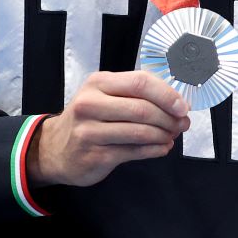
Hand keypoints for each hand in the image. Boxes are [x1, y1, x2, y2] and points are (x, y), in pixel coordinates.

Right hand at [27, 70, 190, 188]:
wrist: (54, 149)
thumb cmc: (89, 118)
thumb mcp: (105, 96)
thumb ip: (137, 95)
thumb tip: (178, 104)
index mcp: (98, 83)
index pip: (141, 82)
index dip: (167, 95)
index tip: (183, 106)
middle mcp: (90, 104)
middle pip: (142, 109)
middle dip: (169, 118)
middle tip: (182, 124)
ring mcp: (89, 131)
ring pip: (140, 132)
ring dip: (164, 135)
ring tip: (172, 136)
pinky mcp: (94, 155)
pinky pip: (134, 151)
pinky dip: (155, 150)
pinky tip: (161, 148)